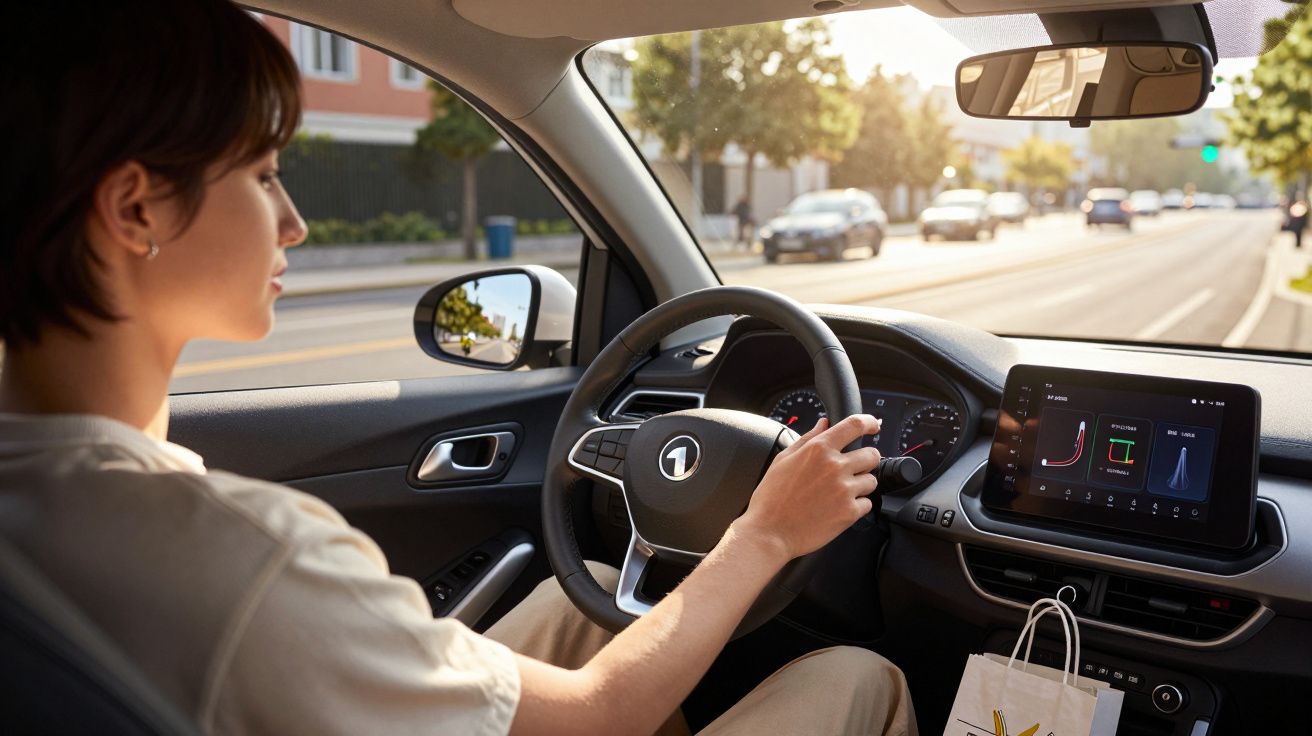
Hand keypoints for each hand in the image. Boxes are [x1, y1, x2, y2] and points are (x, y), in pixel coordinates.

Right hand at [733, 414, 881, 562]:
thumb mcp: (783, 460)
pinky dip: (857, 506)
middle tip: (851, 470)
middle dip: (864, 461)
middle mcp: (835, 466)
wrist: (769, 532)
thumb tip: (824, 423)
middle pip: (872, 455)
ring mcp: (844, 490)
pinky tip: (838, 508)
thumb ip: (807, 438)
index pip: (854, 425)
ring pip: (872, 480)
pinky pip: (867, 503)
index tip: (872, 426)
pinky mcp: (850, 512)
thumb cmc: (771, 498)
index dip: (868, 422)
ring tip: (840, 492)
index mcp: (818, 449)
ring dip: (861, 485)